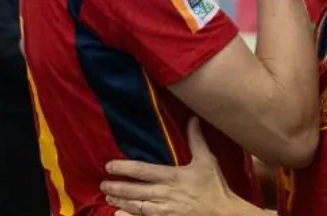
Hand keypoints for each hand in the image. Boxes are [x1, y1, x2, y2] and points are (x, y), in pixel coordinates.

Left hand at [101, 118, 237, 215]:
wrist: (223, 214)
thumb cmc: (215, 187)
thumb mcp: (207, 160)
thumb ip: (196, 140)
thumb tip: (193, 119)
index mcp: (172, 176)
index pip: (141, 170)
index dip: (123, 168)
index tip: (109, 166)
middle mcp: (164, 194)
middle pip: (133, 190)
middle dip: (116, 186)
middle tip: (103, 184)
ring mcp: (163, 211)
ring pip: (135, 206)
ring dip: (119, 201)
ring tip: (109, 196)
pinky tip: (119, 214)